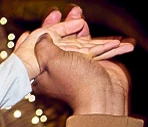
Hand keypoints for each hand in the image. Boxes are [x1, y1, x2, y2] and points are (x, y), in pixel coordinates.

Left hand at [12, 6, 133, 78]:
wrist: (100, 95)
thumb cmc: (74, 80)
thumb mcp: (52, 60)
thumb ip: (44, 46)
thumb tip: (42, 36)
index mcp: (42, 70)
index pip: (38, 48)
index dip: (42, 32)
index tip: (48, 19)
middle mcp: (58, 68)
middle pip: (60, 42)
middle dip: (66, 25)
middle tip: (71, 10)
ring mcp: (76, 66)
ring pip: (80, 42)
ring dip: (83, 29)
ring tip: (80, 16)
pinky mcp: (93, 66)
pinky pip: (97, 49)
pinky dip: (104, 42)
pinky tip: (109, 36)